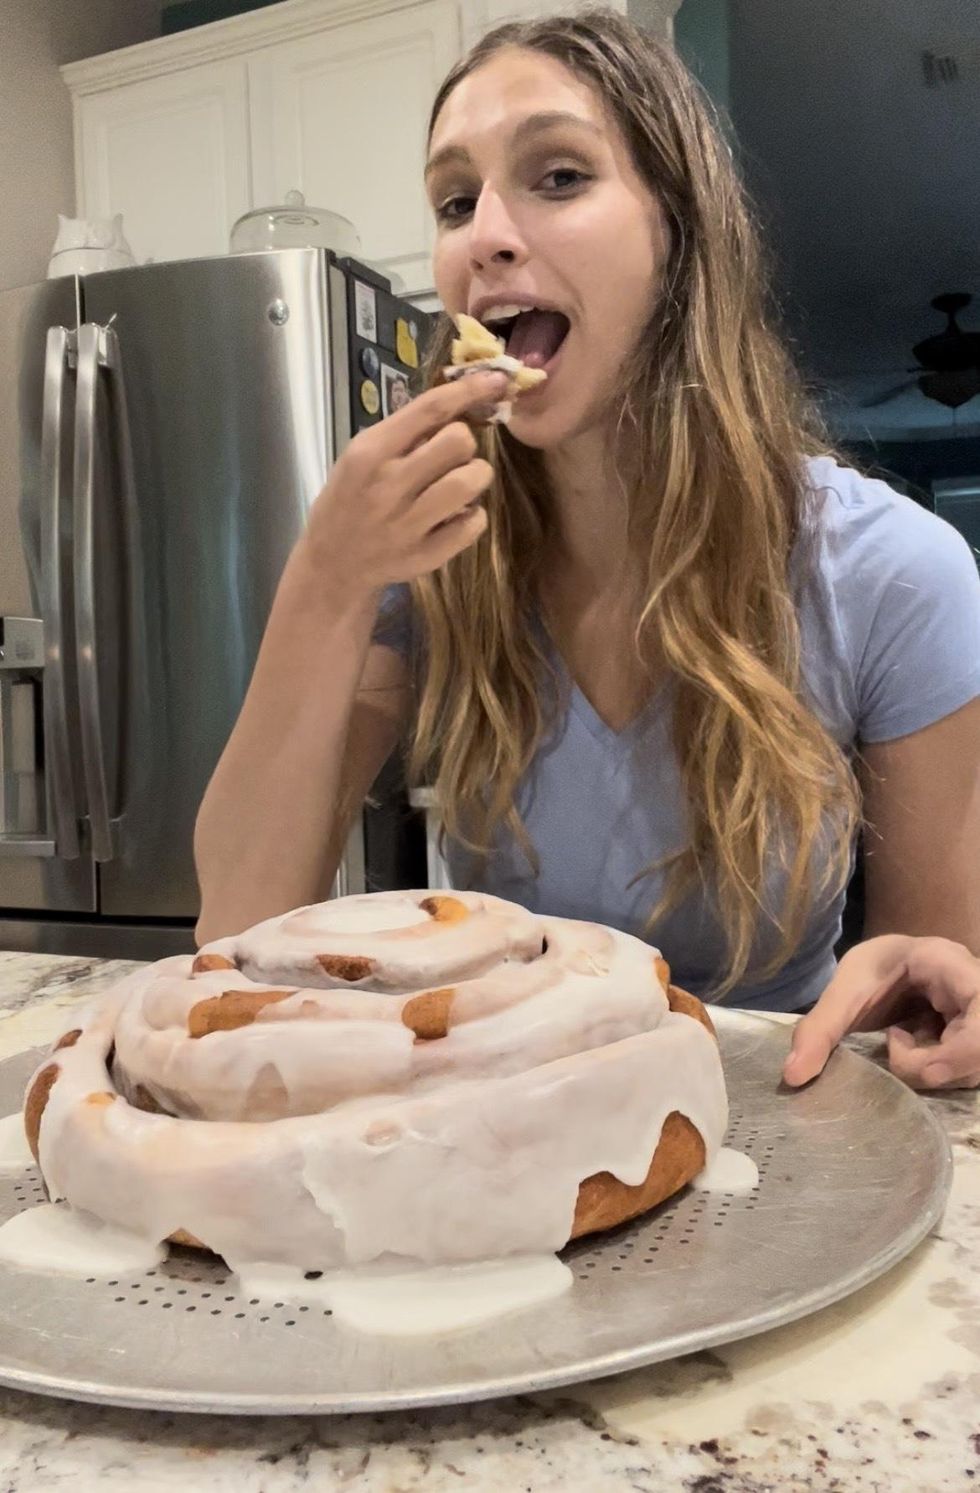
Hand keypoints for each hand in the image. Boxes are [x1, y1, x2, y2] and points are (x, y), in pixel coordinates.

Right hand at [302, 370, 508, 594]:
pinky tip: (455, 516)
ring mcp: (408, 524)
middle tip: (451, 457)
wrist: (333, 562)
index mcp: (371, 452)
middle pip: (459, 441)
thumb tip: (461, 404)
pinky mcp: (426, 555)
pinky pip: (474, 524)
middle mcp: (389, 486)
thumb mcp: (362, 456)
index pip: (430, 409)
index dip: (470, 390)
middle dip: (465, 444)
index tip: (497, 379)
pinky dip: (473, 516)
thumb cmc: (351, 498)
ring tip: (458, 484)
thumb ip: (405, 433)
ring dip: (474, 477)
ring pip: (470, 480)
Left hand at [783, 935, 979, 1090]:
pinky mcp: (974, 1041)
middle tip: (897, 1049)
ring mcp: (979, 1019)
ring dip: (934, 1071)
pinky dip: (937, 1073)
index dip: (966, 1048)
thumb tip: (792, 1075)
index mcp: (949, 965)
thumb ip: (820, 1028)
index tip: (926, 1069)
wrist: (894, 964)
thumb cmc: (877, 967)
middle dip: (938, 1066)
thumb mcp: (846, 988)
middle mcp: (976, 990)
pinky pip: (966, 1071)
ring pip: (975, 1068)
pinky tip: (915, 1049)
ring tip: (900, 1044)